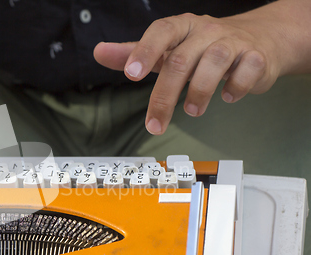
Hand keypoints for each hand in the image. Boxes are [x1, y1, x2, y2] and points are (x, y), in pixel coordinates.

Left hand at [94, 12, 283, 134]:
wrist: (259, 40)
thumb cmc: (202, 47)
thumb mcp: (167, 48)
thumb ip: (133, 53)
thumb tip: (99, 52)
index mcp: (182, 27)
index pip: (161, 31)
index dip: (145, 51)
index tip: (131, 74)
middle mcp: (206, 31)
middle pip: (181, 60)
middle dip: (165, 96)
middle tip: (155, 124)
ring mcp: (233, 42)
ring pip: (214, 62)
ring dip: (200, 93)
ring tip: (192, 111)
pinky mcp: (256, 56)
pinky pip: (246, 71)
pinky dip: (236, 88)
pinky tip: (227, 97)